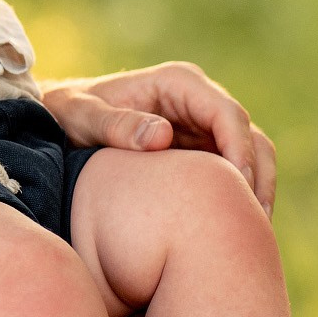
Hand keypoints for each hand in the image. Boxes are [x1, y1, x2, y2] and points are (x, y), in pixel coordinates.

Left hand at [40, 61, 277, 215]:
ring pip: (250, 157)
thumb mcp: (82, 116)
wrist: (60, 121)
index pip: (227, 114)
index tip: (237, 187)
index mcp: (179, 83)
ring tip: (255, 233)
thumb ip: (116, 125)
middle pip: (249, 136)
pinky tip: (236, 232)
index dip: (239, 150)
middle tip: (254, 222)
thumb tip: (163, 135)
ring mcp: (203, 127)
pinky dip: (240, 199)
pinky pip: (233, 174)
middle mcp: (199, 101)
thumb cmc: (68, 113)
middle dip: (257, 177)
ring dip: (257, 191)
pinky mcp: (201, 152)